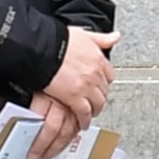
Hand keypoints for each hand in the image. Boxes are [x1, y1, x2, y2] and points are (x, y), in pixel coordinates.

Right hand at [28, 26, 117, 158]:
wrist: (43, 49)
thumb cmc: (58, 40)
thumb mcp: (84, 34)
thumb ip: (101, 39)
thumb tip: (115, 37)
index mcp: (98, 58)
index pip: (109, 75)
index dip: (104, 81)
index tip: (100, 84)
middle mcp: (95, 74)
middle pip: (104, 91)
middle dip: (100, 96)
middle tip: (95, 101)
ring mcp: (86, 87)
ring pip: (97, 103)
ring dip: (95, 109)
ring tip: (91, 113)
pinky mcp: (74, 98)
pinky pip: (84, 113)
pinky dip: (85, 120)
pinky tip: (83, 123)